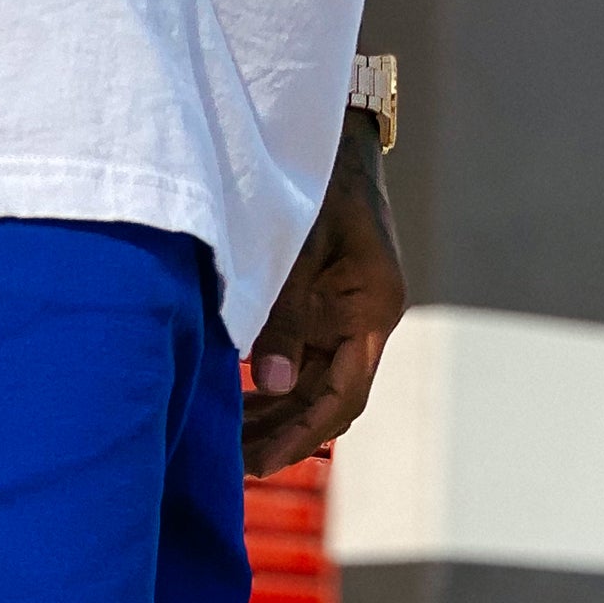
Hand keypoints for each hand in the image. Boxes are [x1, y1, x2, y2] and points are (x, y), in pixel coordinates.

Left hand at [241, 111, 405, 478]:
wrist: (332, 134)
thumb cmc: (319, 182)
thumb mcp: (300, 247)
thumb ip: (287, 316)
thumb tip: (275, 384)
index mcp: (373, 309)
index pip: (343, 395)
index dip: (302, 434)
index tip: (262, 464)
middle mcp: (365, 321)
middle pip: (328, 401)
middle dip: (284, 435)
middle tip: (235, 468)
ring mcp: (346, 317)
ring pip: (313, 387)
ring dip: (276, 417)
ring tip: (230, 446)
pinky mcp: (326, 309)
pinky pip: (302, 363)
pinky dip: (273, 389)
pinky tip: (238, 407)